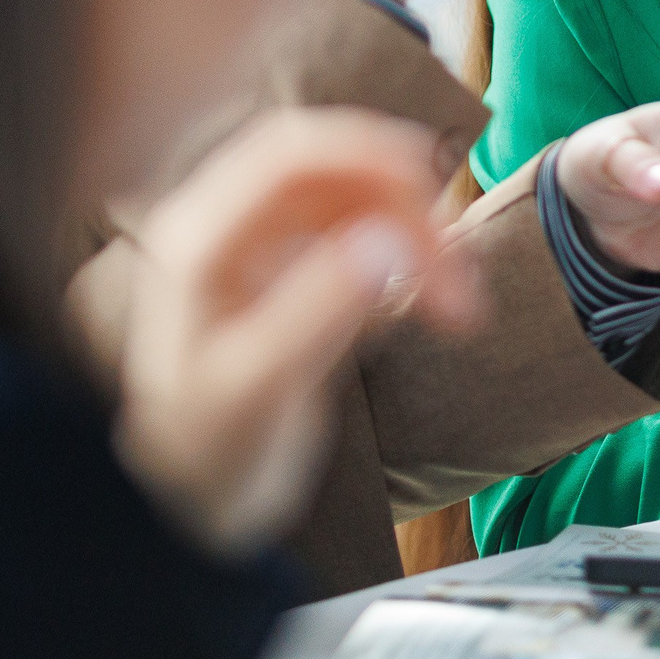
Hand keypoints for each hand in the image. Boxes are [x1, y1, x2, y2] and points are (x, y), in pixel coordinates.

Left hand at [113, 109, 478, 556]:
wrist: (200, 505)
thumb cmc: (206, 452)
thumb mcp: (253, 388)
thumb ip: (315, 311)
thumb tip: (389, 243)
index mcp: (199, 239)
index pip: (288, 154)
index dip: (366, 153)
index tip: (432, 193)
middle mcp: (235, 229)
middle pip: (338, 173)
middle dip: (408, 209)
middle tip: (458, 280)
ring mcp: (273, 249)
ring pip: (367, 205)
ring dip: (423, 240)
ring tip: (460, 306)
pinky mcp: (308, 275)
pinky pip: (375, 241)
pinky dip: (415, 262)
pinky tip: (432, 309)